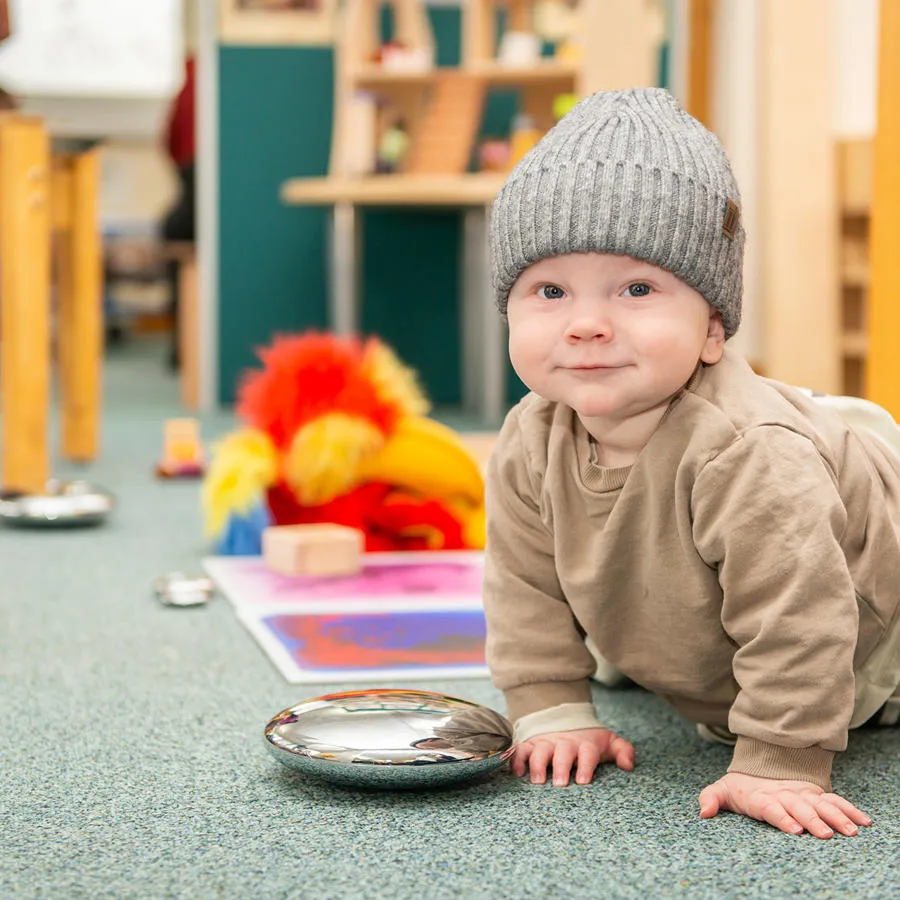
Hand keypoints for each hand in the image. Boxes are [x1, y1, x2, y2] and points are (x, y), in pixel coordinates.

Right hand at [511, 727, 634, 786]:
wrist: (565, 720)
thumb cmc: (589, 740)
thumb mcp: (609, 742)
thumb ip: (623, 751)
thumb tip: (629, 765)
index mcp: (585, 744)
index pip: (587, 753)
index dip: (585, 766)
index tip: (583, 781)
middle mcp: (564, 743)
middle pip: (562, 753)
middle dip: (560, 767)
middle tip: (559, 784)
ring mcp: (545, 743)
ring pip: (539, 751)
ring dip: (537, 765)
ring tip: (537, 781)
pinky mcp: (530, 744)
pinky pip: (520, 750)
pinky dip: (517, 760)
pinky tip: (517, 773)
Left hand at [699, 772, 872, 838]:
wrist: (760, 766)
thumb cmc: (741, 786)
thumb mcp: (722, 790)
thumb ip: (710, 798)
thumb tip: (702, 812)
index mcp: (762, 797)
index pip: (772, 807)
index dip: (782, 817)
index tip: (794, 829)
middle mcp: (784, 796)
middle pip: (800, 808)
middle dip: (812, 820)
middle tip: (825, 834)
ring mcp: (801, 795)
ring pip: (820, 805)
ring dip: (836, 816)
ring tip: (850, 831)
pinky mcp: (815, 795)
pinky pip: (834, 801)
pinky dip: (849, 809)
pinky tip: (864, 821)